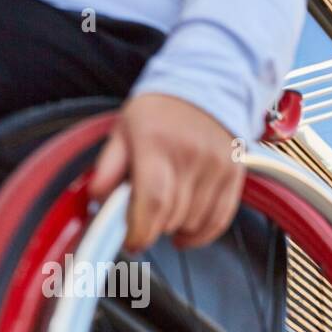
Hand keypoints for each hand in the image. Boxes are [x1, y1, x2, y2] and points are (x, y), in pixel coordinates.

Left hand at [88, 93, 245, 252]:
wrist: (205, 89)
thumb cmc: (159, 113)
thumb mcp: (123, 130)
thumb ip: (108, 166)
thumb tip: (97, 199)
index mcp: (157, 144)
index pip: (154, 201)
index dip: (142, 230)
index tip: (132, 243)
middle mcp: (190, 157)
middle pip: (173, 216)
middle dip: (153, 227)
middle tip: (143, 219)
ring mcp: (216, 168)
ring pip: (194, 222)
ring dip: (175, 228)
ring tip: (164, 216)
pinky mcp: (234, 177)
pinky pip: (219, 220)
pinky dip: (200, 235)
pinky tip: (185, 235)